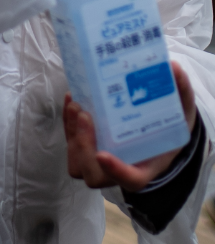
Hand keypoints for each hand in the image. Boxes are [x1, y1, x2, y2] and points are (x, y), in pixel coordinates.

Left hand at [64, 62, 198, 191]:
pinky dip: (67, 123)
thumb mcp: (181, 110)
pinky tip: (72, 99)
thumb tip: (173, 68)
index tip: (103, 154)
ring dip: (72, 134)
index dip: (116, 171)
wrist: (158, 127)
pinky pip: (70, 142)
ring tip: (76, 105)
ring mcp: (100, 161)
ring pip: (76, 163)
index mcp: (147, 166)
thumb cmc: (169, 124)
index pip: (131, 180)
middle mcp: (121, 168)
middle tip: (85, 115)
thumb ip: (181, 92)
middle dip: (84, 146)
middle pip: (94, 174)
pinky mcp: (86, 147)